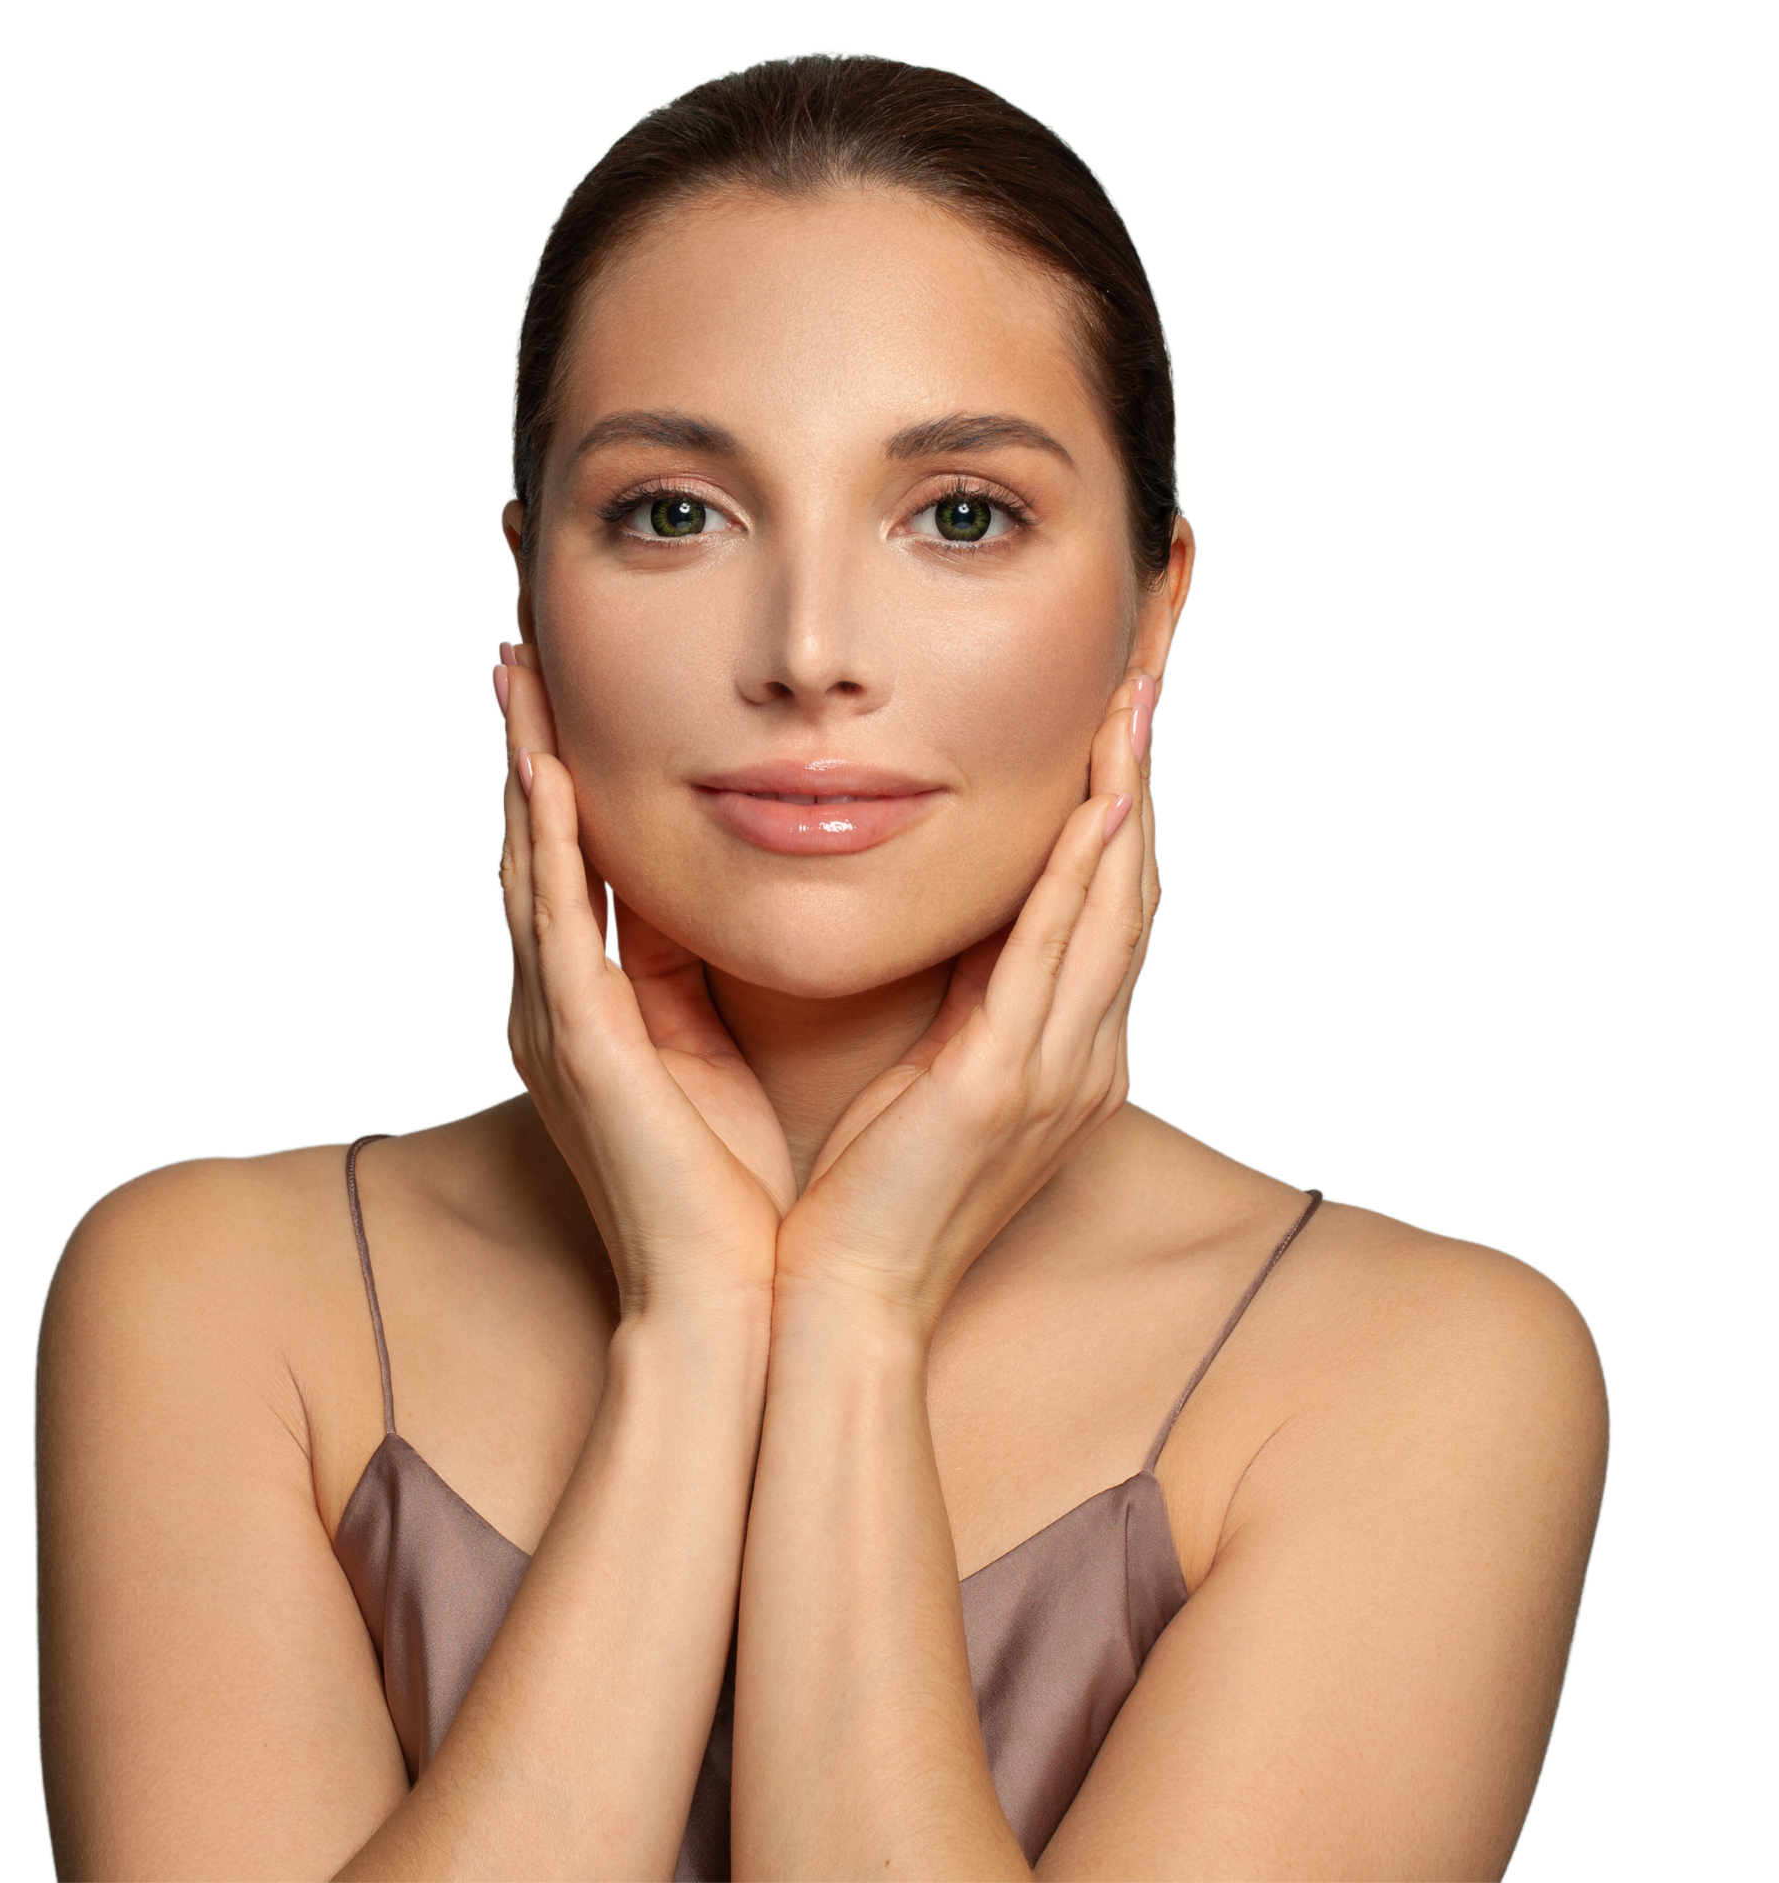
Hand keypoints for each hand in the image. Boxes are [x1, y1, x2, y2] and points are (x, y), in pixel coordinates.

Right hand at [495, 644, 795, 1316]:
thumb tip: (704, 898)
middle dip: (519, 747)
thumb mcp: (708, 1055)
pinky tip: (544, 776)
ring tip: (514, 674)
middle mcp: (554, 1006)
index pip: (563, 866)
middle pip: (526, 848)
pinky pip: (557, 927)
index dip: (552, 777)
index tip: (560, 694)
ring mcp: (558, 1024)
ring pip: (526, 867)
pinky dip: (545, 847)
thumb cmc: (726, 1190)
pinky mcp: (583, 1048)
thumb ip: (690, 977)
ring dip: (518, 767)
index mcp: (588, 1009)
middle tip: (516, 650)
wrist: (726, 1298)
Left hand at [776, 675, 1159, 1334]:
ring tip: (1129, 711)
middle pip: (1128, 895)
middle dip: (1138, 787)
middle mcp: (1081, 1059)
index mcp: (1061, 1058)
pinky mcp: (1003, 1085)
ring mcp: (1054, 1073)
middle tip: (1144, 686)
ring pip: (1108, 911)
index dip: (1119, 820)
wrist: (845, 1304)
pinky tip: (1096, 808)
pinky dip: (1079, 878)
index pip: (1104, 914)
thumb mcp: (929, 1081)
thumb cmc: (870, 1197)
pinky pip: (1051, 958)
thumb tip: (957, 926)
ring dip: (1124, 805)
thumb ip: (957, 1005)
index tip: (1114, 731)